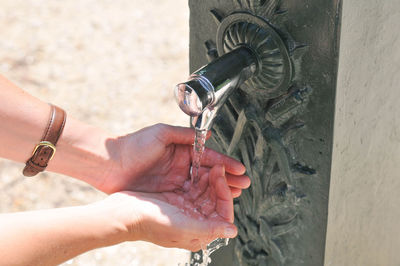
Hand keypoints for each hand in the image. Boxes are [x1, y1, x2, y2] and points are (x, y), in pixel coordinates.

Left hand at [100, 124, 249, 194]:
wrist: (109, 164)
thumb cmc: (133, 146)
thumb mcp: (161, 134)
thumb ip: (184, 135)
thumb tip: (206, 134)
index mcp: (182, 151)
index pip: (208, 157)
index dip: (225, 163)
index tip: (240, 169)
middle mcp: (181, 167)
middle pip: (209, 174)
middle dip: (227, 179)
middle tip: (244, 185)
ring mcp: (175, 182)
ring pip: (202, 188)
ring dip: (218, 191)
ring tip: (235, 195)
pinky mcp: (167, 196)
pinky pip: (189, 199)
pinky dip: (203, 202)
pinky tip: (214, 205)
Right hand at [103, 164, 237, 250]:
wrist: (123, 213)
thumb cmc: (149, 223)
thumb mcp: (182, 226)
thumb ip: (208, 229)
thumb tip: (232, 231)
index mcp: (198, 232)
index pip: (222, 214)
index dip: (226, 195)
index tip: (221, 178)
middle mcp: (194, 221)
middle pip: (215, 200)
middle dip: (219, 183)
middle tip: (218, 168)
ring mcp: (186, 209)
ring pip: (206, 191)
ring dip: (210, 178)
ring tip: (212, 166)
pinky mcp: (177, 198)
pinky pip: (194, 186)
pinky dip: (199, 177)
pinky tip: (200, 168)